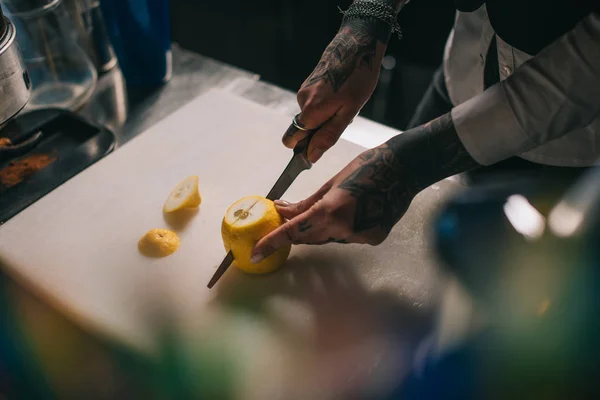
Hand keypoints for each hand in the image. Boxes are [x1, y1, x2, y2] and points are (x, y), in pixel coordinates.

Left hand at [255, 112, 481, 262]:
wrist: (404, 169)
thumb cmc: (366, 168)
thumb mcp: (330, 184)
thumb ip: (304, 203)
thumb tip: (280, 211)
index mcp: (332, 210)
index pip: (294, 232)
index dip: (272, 243)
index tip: (254, 253)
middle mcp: (346, 229)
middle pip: (310, 238)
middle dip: (295, 230)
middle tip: (284, 217)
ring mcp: (361, 236)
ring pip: (328, 239)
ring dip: (320, 228)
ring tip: (326, 207)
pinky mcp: (373, 238)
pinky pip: (346, 238)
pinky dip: (340, 228)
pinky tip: (350, 211)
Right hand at [283, 19, 392, 162]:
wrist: (357, 46)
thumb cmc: (357, 79)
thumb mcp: (348, 113)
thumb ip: (328, 136)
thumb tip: (311, 156)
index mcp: (309, 112)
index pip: (291, 141)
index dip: (304, 148)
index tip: (320, 146)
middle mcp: (301, 102)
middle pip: (302, 130)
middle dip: (318, 131)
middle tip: (341, 118)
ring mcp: (304, 91)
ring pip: (311, 116)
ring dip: (326, 116)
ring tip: (346, 101)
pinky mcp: (309, 84)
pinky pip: (315, 104)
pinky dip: (327, 105)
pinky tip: (342, 93)